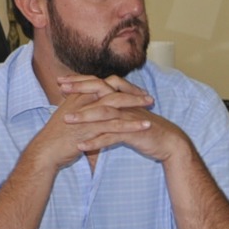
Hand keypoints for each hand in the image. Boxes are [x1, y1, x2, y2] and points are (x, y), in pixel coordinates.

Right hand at [23, 77, 165, 169]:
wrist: (45, 152)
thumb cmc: (57, 137)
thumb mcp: (70, 118)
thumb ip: (82, 110)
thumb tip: (93, 109)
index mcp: (78, 96)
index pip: (103, 84)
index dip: (121, 87)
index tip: (136, 91)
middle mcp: (83, 101)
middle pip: (112, 90)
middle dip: (132, 92)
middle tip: (148, 97)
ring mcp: (86, 114)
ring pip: (116, 105)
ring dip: (136, 105)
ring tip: (151, 107)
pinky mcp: (90, 129)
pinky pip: (115, 125)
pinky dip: (132, 125)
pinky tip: (145, 127)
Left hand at [51, 75, 188, 164]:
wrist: (168, 142)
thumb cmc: (145, 128)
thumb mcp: (126, 115)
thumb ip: (112, 108)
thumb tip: (93, 106)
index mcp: (121, 97)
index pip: (98, 84)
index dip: (80, 81)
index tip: (61, 81)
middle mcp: (124, 103)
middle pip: (99, 91)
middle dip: (79, 89)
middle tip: (60, 89)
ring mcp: (128, 117)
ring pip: (103, 112)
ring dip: (84, 116)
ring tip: (66, 120)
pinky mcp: (132, 132)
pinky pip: (111, 136)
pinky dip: (96, 141)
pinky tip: (82, 146)